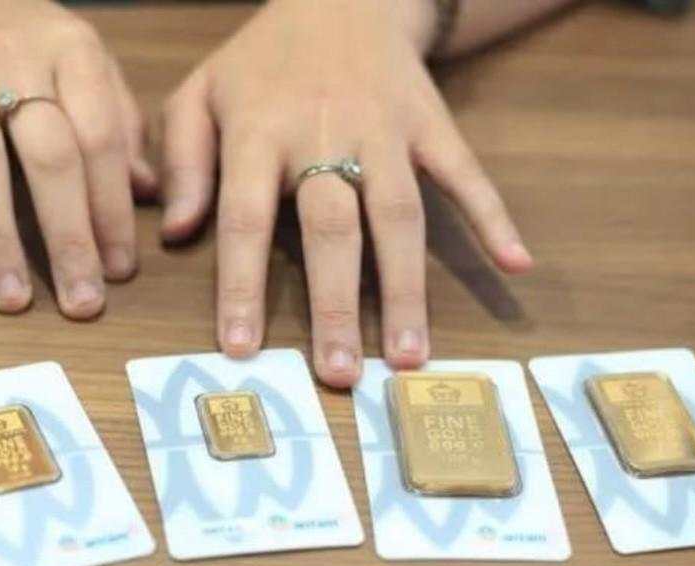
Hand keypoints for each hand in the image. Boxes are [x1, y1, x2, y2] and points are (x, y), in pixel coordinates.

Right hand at [0, 0, 155, 316]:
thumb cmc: (20, 38)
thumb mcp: (81, 58)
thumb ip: (117, 121)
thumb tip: (150, 194)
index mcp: (70, 51)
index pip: (100, 140)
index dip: (113, 211)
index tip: (122, 272)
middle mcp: (11, 58)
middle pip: (48, 156)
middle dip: (69, 238)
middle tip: (82, 304)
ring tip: (12, 300)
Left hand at [159, 0, 532, 386]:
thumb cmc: (261, 61)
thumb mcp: (201, 92)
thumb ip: (184, 160)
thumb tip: (179, 234)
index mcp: (259, 130)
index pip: (246, 218)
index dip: (243, 285)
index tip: (241, 349)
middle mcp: (325, 133)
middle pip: (333, 228)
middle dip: (336, 305)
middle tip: (340, 374)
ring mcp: (386, 130)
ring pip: (400, 215)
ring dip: (406, 289)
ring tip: (410, 357)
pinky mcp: (432, 124)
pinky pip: (466, 174)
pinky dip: (494, 216)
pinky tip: (515, 265)